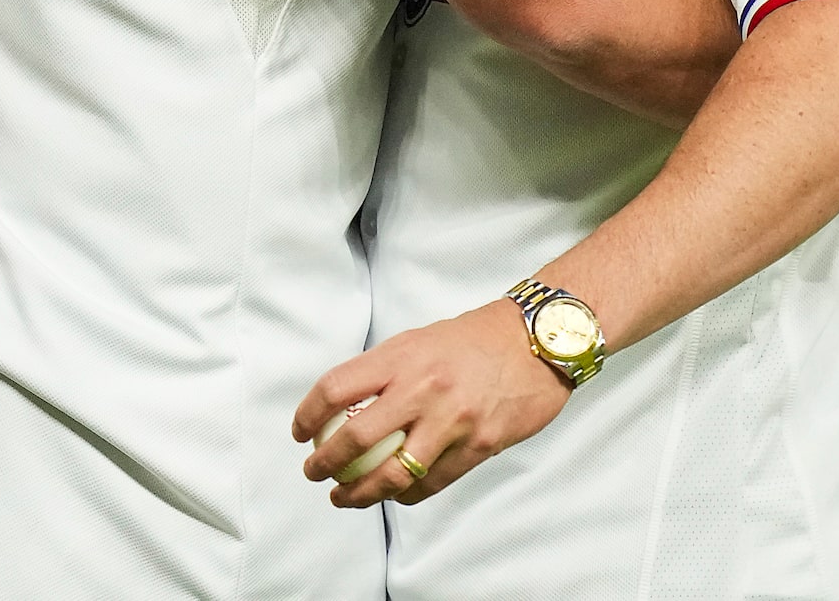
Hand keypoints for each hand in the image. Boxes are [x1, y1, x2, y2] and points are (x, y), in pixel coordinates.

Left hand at [292, 300, 569, 509]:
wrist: (538, 340)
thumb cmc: (475, 339)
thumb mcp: (420, 340)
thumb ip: (385, 370)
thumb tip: (345, 402)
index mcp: (402, 356)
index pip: (337, 388)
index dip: (308, 415)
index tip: (300, 433)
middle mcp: (423, 388)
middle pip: (356, 437)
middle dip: (326, 464)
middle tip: (314, 474)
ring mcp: (453, 420)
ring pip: (392, 473)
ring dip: (360, 494)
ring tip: (344, 498)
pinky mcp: (479, 445)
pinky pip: (432, 482)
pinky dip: (406, 494)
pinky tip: (394, 496)